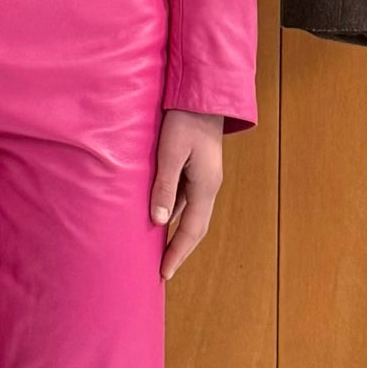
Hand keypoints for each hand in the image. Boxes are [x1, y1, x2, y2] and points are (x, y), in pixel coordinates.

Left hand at [150, 108, 225, 280]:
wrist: (203, 94)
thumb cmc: (184, 119)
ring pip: (190, 214)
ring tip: (158, 251)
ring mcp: (204, 178)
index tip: (164, 274)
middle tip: (163, 271)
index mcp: (205, 186)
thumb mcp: (170, 153)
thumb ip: (165, 186)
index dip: (178, 254)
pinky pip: (185, 199)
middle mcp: (208, 186)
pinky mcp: (197, 169)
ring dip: (177, 233)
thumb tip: (159, 221)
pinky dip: (174, 214)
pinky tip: (159, 218)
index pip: (192, 230)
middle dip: (180, 250)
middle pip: (195, 227)